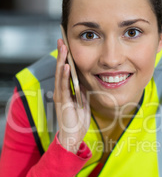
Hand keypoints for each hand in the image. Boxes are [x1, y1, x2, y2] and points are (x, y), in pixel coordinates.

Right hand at [53, 39, 90, 153]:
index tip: (67, 46)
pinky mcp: (62, 102)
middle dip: (61, 55)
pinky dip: (64, 76)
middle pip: (61, 69)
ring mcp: (61, 96)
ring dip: (61, 60)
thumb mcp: (83, 102)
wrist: (74, 136)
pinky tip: (66, 66)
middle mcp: (62, 91)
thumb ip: (82, 91)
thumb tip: (85, 80)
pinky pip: (63, 86)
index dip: (66, 58)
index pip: (65, 71)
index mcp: (67, 91)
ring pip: (60, 75)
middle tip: (61, 40)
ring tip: (62, 48)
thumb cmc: (78, 121)